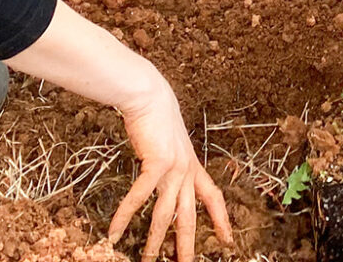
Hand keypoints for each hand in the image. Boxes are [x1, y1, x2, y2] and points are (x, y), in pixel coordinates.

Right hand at [107, 71, 232, 261]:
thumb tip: (161, 177)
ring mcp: (175, 167)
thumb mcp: (169, 145)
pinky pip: (140, 197)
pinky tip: (114, 232)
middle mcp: (187, 170)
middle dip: (188, 244)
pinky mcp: (158, 162)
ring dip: (154, 240)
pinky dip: (126, 216)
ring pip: (166, 214)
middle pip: (190, 215)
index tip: (228, 240)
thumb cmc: (157, 119)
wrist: (150, 96)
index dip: (221, 219)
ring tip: (146, 260)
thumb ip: (169, 163)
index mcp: (193, 166)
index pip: (213, 197)